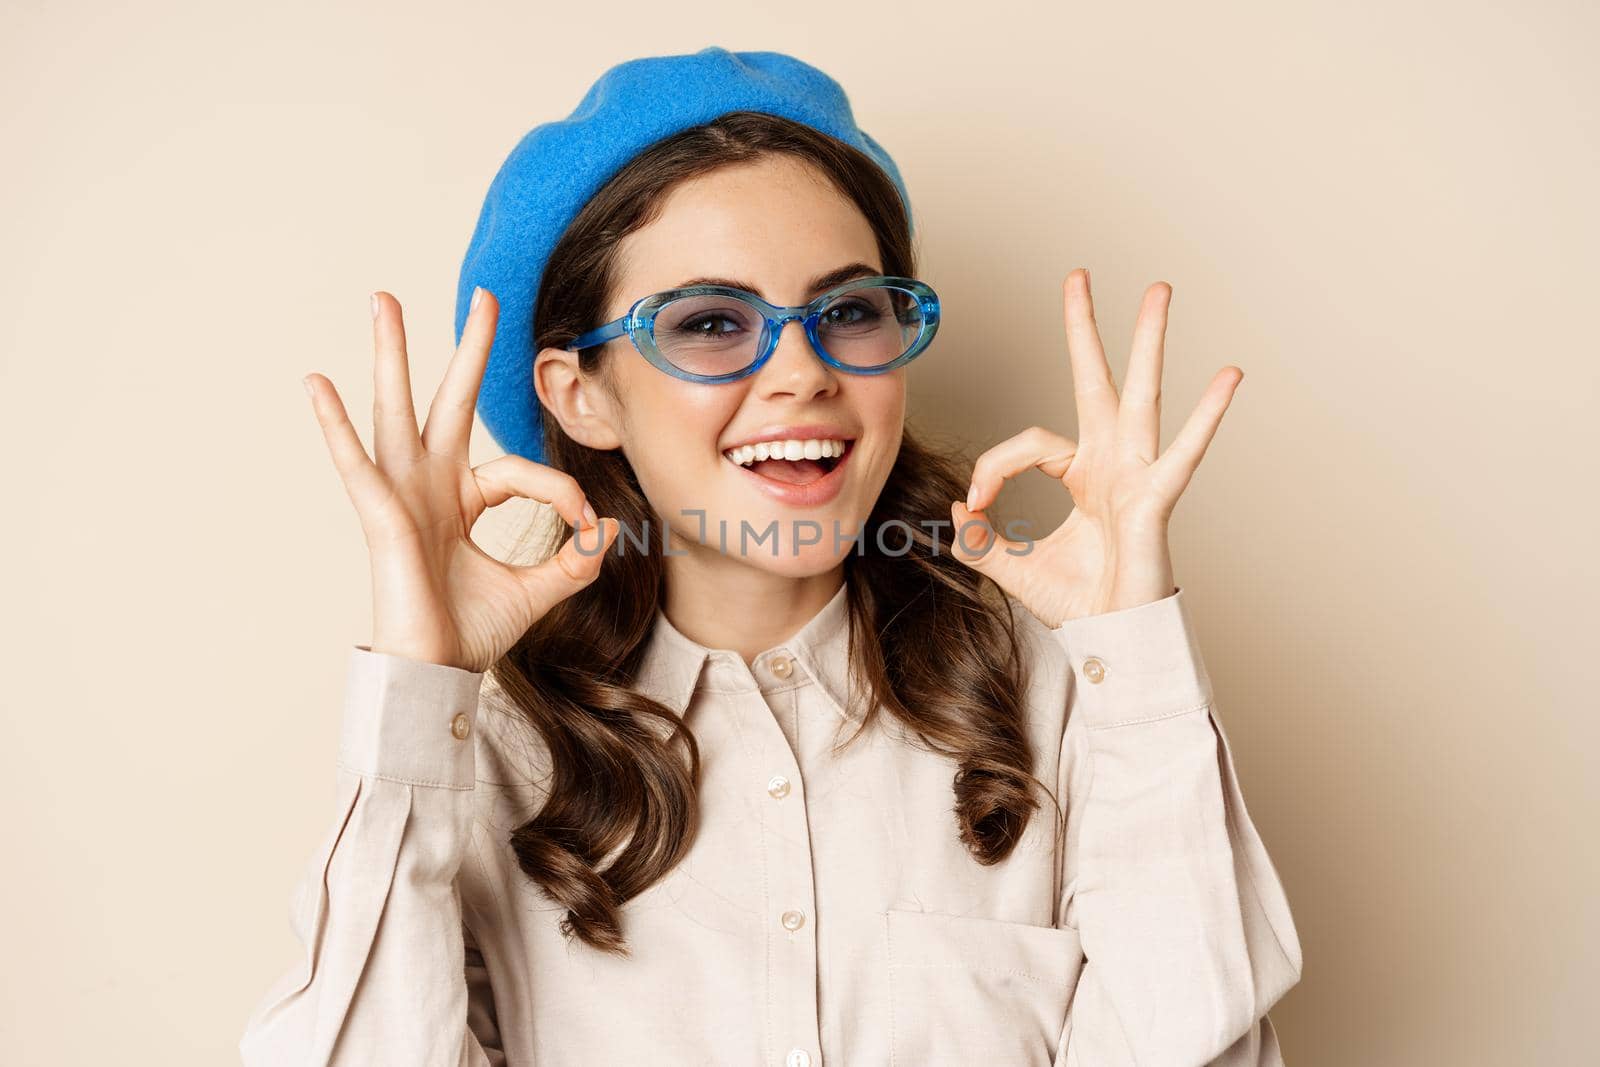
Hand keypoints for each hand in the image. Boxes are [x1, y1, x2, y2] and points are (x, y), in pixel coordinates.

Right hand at [303, 286, 617, 671]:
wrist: (437, 674)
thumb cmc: (472, 633)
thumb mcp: (539, 589)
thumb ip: (573, 559)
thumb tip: (605, 530)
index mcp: (463, 499)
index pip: (521, 471)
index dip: (561, 495)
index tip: (587, 527)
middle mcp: (430, 486)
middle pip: (450, 401)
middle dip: (467, 348)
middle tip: (484, 294)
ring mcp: (402, 495)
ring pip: (397, 410)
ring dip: (392, 354)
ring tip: (383, 299)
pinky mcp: (381, 515)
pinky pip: (355, 463)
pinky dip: (334, 425)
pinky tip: (317, 385)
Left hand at [948, 268, 1241, 626]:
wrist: (1112, 638)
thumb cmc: (1079, 603)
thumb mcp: (1011, 568)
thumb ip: (980, 541)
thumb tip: (955, 510)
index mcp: (1081, 473)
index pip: (1028, 444)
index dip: (993, 466)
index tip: (974, 501)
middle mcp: (1111, 462)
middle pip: (1096, 381)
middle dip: (1086, 329)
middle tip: (1079, 276)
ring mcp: (1138, 474)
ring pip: (1142, 396)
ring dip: (1149, 341)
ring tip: (1159, 290)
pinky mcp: (1157, 499)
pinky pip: (1183, 453)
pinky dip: (1208, 416)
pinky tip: (1229, 376)